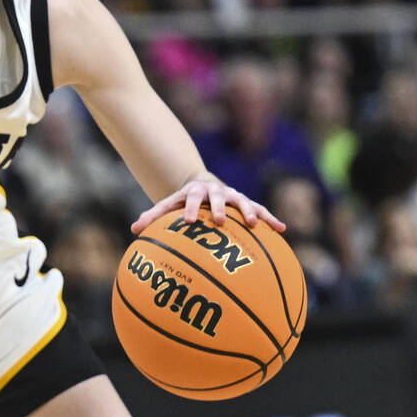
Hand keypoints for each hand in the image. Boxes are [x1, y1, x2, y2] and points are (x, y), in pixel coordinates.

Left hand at [130, 174, 284, 234]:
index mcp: (194, 192)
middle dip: (219, 208)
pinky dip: (270, 218)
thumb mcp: (167, 206)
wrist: (201, 186)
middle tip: (220, 221)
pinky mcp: (246, 203)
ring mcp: (232, 196)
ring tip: (256, 225)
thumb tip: (134, 231)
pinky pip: (260, 210)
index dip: (190, 208)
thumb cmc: (182, 203)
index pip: (190, 198)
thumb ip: (152, 217)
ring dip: (249, 211)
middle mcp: (215, 191)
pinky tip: (282, 230)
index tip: (188, 221)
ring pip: (243, 202)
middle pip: (218, 197)